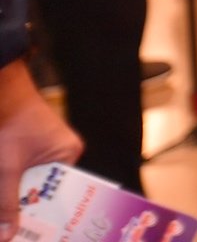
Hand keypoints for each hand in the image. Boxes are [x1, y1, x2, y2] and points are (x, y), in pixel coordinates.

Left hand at [0, 57, 81, 241]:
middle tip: (13, 230)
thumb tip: (7, 235)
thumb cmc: (10, 123)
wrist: (0, 90)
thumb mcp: (7, 168)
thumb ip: (7, 203)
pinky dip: (10, 183)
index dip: (47, 215)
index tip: (36, 235)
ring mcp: (43, 149)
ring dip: (14, 196)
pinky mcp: (27, 147)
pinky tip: (4, 195)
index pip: (61, 193)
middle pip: (43, 190)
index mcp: (67, 154)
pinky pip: (21, 173)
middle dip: (25, 208)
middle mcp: (61, 152)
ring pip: (28, 183)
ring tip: (8, 218)